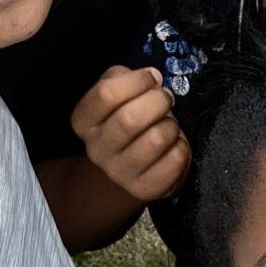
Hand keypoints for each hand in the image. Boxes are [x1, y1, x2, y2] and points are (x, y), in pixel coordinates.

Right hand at [71, 66, 189, 202]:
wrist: (127, 168)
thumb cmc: (125, 119)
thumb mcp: (116, 91)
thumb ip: (126, 78)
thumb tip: (153, 78)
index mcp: (84, 121)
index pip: (105, 95)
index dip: (136, 81)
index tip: (153, 78)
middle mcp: (96, 149)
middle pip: (129, 118)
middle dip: (158, 101)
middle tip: (166, 99)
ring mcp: (118, 173)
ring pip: (156, 139)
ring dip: (171, 125)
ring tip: (169, 125)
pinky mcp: (143, 189)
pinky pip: (174, 160)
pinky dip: (181, 147)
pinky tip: (173, 146)